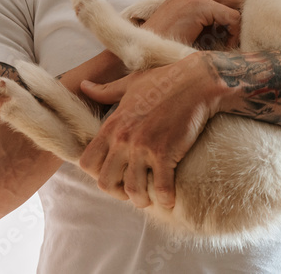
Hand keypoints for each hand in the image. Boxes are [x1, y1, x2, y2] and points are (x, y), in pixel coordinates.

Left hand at [77, 53, 222, 208]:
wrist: (196, 82)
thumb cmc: (164, 81)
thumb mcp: (130, 83)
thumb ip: (105, 91)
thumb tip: (84, 85)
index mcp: (112, 125)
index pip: (88, 162)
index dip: (97, 174)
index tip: (114, 174)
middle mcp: (123, 139)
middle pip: (105, 182)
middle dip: (117, 192)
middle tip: (132, 190)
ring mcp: (143, 147)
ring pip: (132, 190)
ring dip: (141, 199)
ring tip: (151, 197)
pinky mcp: (165, 153)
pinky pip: (160, 188)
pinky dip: (165, 198)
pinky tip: (170, 198)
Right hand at [139, 0, 244, 46]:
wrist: (149, 45)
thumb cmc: (175, 34)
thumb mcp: (197, 12)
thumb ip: (217, 3)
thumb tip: (249, 5)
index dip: (244, 3)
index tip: (239, 23)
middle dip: (245, 11)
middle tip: (239, 32)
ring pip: (240, 0)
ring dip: (241, 22)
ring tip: (231, 39)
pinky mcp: (199, 4)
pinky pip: (233, 16)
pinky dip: (235, 32)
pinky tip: (226, 43)